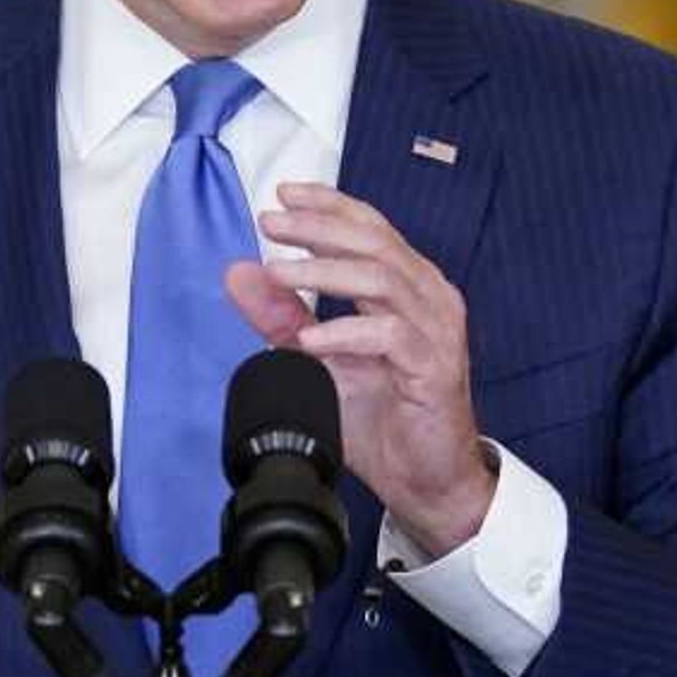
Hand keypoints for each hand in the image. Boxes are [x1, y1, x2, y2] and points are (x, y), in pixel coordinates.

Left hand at [226, 183, 495, 556]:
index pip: (371, 227)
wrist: (427, 481)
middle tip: (271, 225)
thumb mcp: (320, 361)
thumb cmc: (383, 419)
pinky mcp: (434, 367)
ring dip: (324, 272)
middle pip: (375, 242)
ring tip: (279, 272)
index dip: (329, 204)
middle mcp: (429, 297)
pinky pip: (388, 335)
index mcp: (410, 286)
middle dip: (318, 227)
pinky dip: (344, 333)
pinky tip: (310, 340)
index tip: (284, 195)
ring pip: (381, 278)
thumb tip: (239, 274)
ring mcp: (436, 330)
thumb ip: (283, 317)